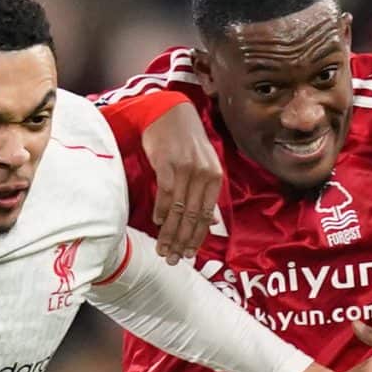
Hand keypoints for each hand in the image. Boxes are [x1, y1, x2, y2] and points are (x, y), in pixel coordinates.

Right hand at [140, 103, 221, 262]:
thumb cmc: (186, 141)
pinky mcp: (168, 163)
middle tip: (172, 258)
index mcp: (215, 178)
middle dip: (181, 241)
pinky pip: (166, 194)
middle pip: (192, 216)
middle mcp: (204, 174)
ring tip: (162, 248)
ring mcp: (186, 169)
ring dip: (168, 232)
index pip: (206, 216)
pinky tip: (157, 223)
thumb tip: (213, 222)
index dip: (196, 238)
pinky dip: (161, 211)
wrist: (169, 112)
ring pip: (179, 210)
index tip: (188, 255)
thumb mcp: (204, 166)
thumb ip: (208, 194)